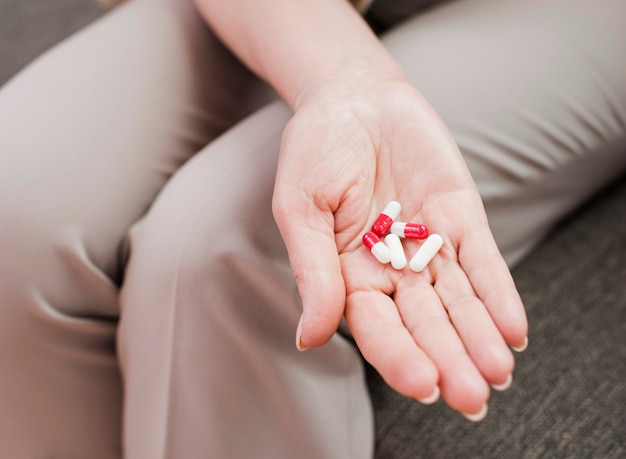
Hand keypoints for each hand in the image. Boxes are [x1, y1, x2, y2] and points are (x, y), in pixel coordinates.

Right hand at [272, 78, 527, 418]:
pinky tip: (513, 328)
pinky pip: (481, 260)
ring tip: (500, 372)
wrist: (353, 97)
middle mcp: (392, 271)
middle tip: (473, 398)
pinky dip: (497, 293)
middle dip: (449, 359)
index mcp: (348, 276)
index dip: (399, 355)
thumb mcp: (300, 208)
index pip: (376, 326)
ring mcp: (429, 246)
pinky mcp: (460, 218)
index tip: (424, 384)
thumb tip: (309, 338)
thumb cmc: (314, 151)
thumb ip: (311, 270)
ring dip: (479, 336)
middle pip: (424, 323)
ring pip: (458, 300)